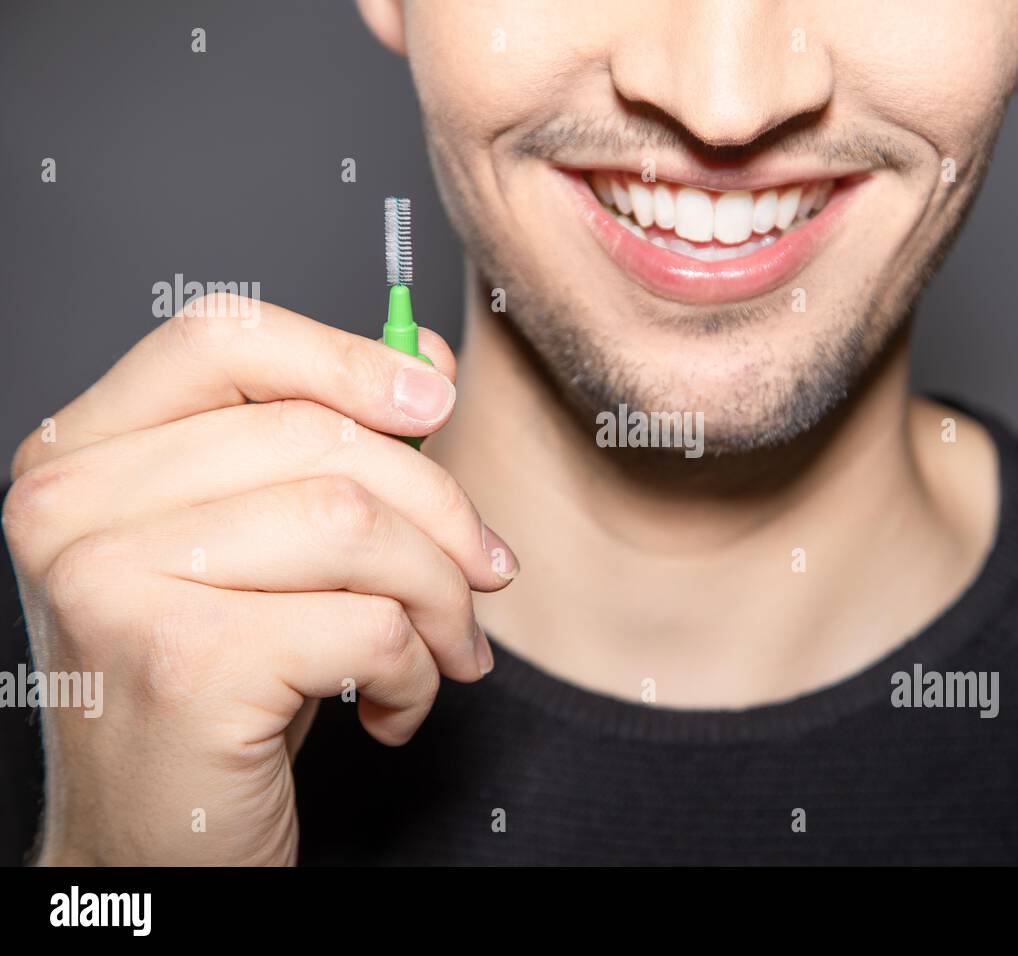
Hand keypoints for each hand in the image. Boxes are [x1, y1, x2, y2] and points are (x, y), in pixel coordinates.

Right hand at [2, 293, 516, 864]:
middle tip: (485, 571)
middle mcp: (73, 508)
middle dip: (440, 510)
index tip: (435, 403)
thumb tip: (428, 365)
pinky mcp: (186, 665)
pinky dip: (417, 672)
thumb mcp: (267, 552)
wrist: (155, 843)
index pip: (221, 338)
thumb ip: (332, 445)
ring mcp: (115, 584)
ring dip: (442, 597)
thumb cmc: (215, 689)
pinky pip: (369, 624)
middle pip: (316, 436)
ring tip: (449, 649)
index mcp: (83, 455)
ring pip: (354, 524)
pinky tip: (394, 710)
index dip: (348, 358)